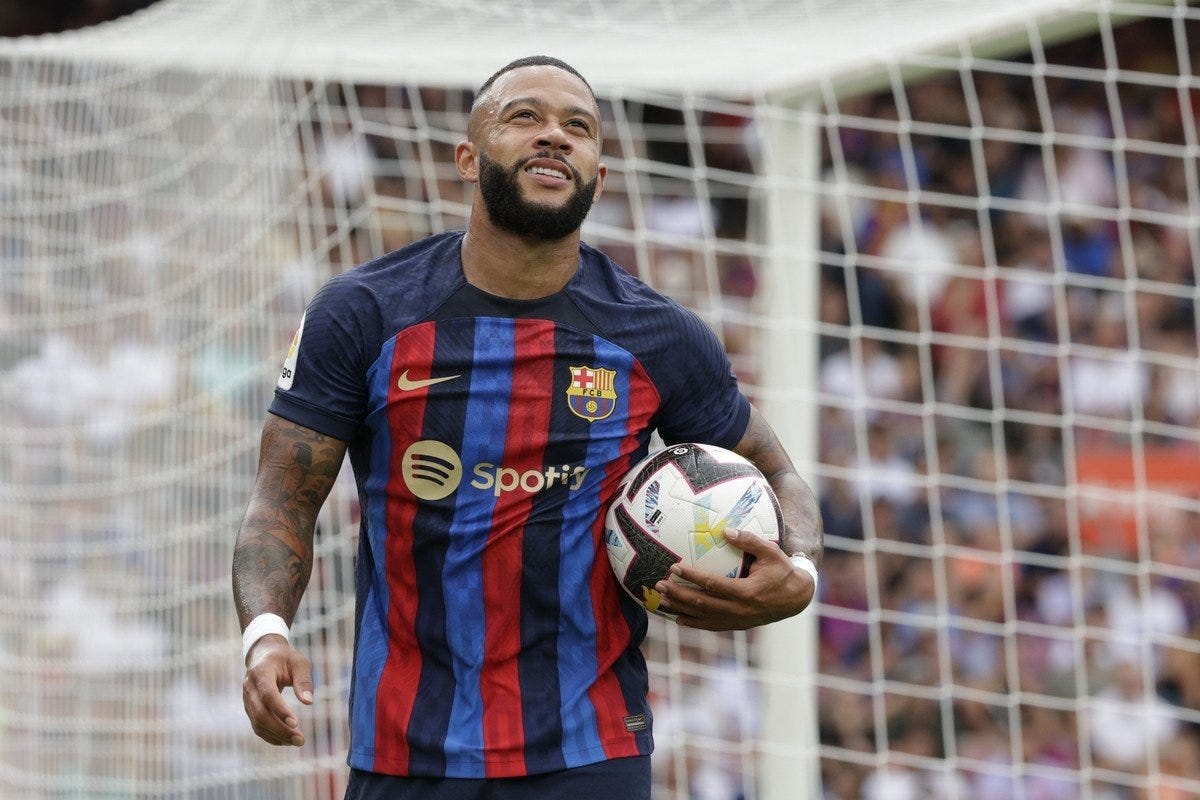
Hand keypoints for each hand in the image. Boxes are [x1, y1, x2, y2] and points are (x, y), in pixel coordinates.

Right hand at [241, 634, 313, 746]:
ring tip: (297, 741)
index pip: (268, 695)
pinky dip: (271, 736)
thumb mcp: (299, 662)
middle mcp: (249, 687)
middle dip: (280, 729)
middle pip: (260, 714)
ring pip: (258, 723)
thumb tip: (308, 702)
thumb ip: (304, 680)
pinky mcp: (249, 709)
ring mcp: (247, 699)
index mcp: (260, 672)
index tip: (296, 723)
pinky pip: (257, 726)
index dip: (280, 710)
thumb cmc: (285, 658)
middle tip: (300, 740)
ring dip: (277, 736)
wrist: (265, 655)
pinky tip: (286, 740)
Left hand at [653, 529, 815, 630]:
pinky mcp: (736, 625)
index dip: (691, 576)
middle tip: (659, 585)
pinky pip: (709, 625)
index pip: (711, 584)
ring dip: (679, 610)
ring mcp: (736, 620)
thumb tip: (725, 530)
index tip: (673, 567)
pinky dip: (691, 622)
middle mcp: (739, 610)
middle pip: (701, 604)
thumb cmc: (781, 570)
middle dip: (678, 595)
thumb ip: (749, 540)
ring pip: (702, 617)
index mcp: (746, 592)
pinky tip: (676, 617)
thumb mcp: (770, 552)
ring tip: (659, 602)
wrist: (796, 598)